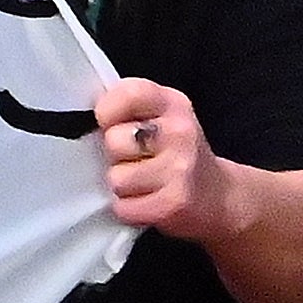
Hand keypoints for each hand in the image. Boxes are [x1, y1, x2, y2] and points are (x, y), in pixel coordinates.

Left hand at [92, 75, 228, 240]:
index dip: (108, 111)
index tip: (111, 124)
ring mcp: (179, 169)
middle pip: (113, 140)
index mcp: (173, 103)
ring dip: (123, 187)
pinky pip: (123, 207)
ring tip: (145, 184)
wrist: (220, 198)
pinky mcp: (173, 204)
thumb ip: (130, 111)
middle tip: (137, 161)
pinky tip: (149, 202)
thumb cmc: (177, 156)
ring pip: (116, 178)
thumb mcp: (164, 119)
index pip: (128, 93)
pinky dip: (129, 210)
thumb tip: (82, 118)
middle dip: (116, 156)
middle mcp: (180, 132)